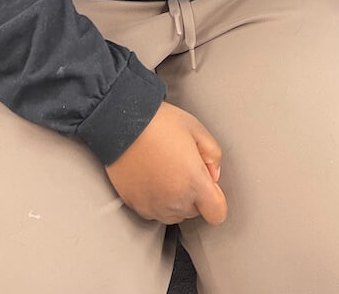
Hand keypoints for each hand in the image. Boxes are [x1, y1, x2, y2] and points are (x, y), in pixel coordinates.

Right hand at [105, 102, 227, 224]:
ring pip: (175, 213)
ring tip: (166, 170)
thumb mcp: (197, 129)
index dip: (216, 198)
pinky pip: (155, 211)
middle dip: (194, 193)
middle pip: (195, 211)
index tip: (208, 183)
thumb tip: (213, 175)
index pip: (217, 213)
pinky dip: (157, 199)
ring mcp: (154, 206)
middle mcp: (175, 201)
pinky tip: (152, 176)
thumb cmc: (159, 123)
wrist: (122, 125)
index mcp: (195, 182)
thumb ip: (213, 155)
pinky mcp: (137, 206)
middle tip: (183, 166)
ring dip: (176, 199)